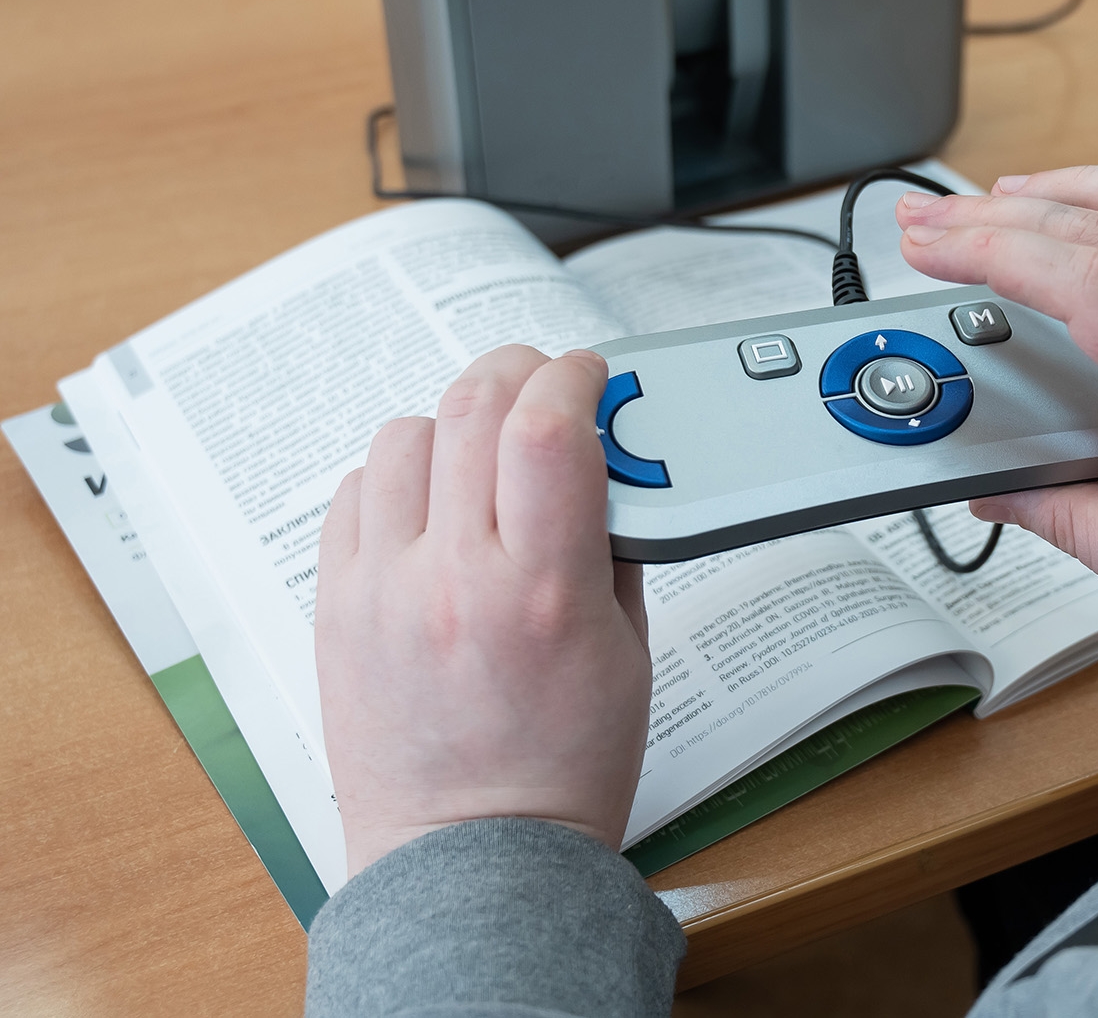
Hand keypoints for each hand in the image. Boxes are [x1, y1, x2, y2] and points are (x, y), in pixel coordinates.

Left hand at [316, 346, 649, 874]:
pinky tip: (432, 504)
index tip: (590, 376)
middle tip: (543, 382)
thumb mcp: (630, 649)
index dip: (574, 376)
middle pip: (473, 408)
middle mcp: (454, 578)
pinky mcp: (335, 607)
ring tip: (484, 454)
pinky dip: (399, 476)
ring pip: (405, 437)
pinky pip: (355, 494)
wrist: (472, 858)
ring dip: (456, 423)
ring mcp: (383, 590)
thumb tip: (604, 458)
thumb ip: (615, 542)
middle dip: (518, 371)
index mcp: (542, 591)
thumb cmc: (562, 767)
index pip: (548, 427)